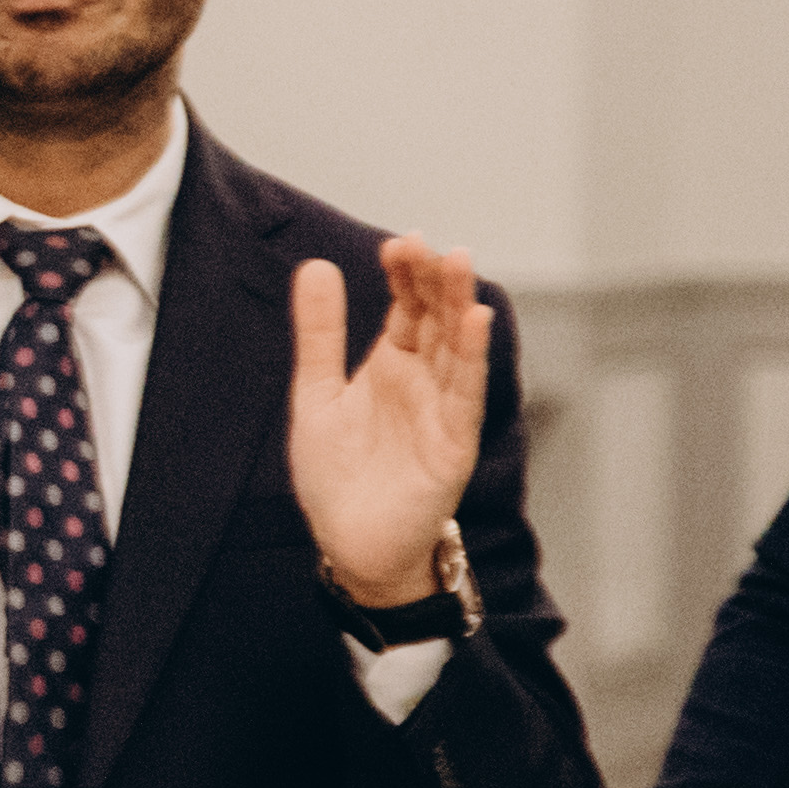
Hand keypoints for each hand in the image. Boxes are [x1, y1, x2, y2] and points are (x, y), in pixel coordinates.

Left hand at [285, 240, 486, 604]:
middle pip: (437, 319)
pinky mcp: (452, 443)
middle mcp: (423, 381)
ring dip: (459, 305)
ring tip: (459, 261)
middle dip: (434, 281)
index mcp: (391, 366)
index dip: (405, 275)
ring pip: (456, 347)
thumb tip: (315, 265)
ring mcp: (441, 409)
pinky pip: (464, 394)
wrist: (350, 545)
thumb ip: (319, 334)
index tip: (398, 242)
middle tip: (428, 244)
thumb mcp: (316, 394)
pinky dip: (470, 358)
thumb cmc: (338, 475)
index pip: (407, 308)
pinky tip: (474, 321)